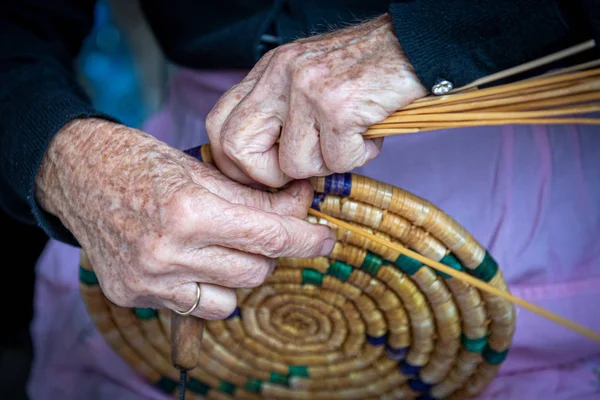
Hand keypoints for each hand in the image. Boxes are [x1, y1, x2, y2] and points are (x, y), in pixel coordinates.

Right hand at [35, 118, 334, 318]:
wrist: (76, 175)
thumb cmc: (139, 162)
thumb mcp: (202, 170)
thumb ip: (255, 197)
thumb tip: (300, 207)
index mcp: (189, 209)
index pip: (269, 236)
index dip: (305, 239)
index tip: (325, 240)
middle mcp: (168, 251)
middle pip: (255, 270)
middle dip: (269, 251)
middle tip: (262, 231)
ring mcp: (148, 279)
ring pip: (232, 297)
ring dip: (241, 273)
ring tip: (223, 245)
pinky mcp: (134, 295)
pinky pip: (198, 306)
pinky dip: (211, 289)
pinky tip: (198, 263)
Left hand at [206, 14, 425, 187]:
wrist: (415, 47)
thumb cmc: (365, 73)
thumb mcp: (308, 81)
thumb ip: (281, 114)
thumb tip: (265, 168)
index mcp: (269, 70)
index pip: (219, 124)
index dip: (235, 163)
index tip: (264, 175)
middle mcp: (280, 75)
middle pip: (236, 146)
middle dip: (266, 175)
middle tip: (298, 174)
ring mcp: (307, 89)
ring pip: (293, 164)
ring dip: (327, 163)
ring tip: (351, 138)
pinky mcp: (338, 106)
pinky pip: (336, 161)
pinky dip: (358, 157)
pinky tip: (369, 133)